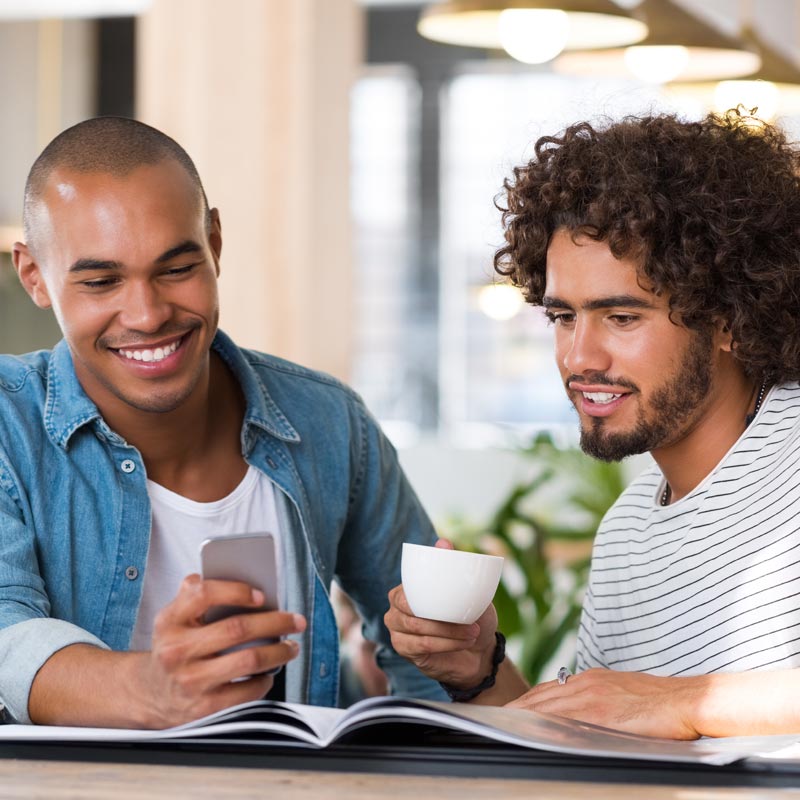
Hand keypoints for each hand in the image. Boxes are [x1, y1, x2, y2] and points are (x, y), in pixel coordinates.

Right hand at [139, 574, 305, 726]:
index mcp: (170, 621)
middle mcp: (177, 650)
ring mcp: (191, 680)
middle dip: (276, 622)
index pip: (203, 594)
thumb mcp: (173, 618)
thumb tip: (224, 575)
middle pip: (238, 628)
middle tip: (296, 620)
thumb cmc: (173, 647)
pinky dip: (265, 679)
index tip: (261, 595)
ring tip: (291, 647)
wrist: (149, 693)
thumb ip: (193, 594)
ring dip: (279, 652)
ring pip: (250, 659)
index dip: (236, 590)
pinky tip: (269, 672)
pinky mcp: (204, 707)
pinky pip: (247, 690)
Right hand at [384, 540, 497, 688]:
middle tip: (472, 621)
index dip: (426, 592)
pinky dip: (446, 645)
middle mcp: (395, 611)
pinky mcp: (406, 653)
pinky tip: (464, 643)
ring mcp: (398, 633)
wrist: (479, 651)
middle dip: (442, 618)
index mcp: (404, 591)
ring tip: (473, 633)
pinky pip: (423, 647)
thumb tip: (443, 542)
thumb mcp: (467, 589)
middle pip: (408, 611)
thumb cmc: (469, 615)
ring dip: (449, 633)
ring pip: (418, 630)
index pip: (405, 591)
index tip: (455, 595)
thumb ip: (452, 566)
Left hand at [507, 668, 705, 738]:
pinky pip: (564, 717)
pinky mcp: (600, 711)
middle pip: (540, 696)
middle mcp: (586, 684)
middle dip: (517, 707)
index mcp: (591, 680)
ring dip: (523, 714)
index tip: (512, 710)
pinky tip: (531, 730)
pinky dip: (544, 722)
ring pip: (546, 704)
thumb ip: (600, 703)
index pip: (549, 690)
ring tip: (504, 723)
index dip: (527, 701)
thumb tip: (586, 719)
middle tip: (497, 717)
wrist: (688, 700)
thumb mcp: (622, 695)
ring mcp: (591, 696)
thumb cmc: (662, 703)